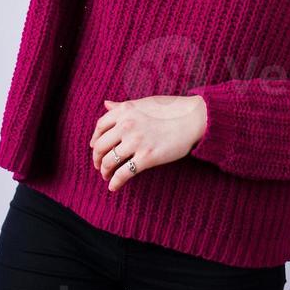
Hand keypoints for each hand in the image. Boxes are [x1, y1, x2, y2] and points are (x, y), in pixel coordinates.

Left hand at [89, 95, 205, 191]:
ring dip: (104, 171)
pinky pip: (123, 173)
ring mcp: (136, 142)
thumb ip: (123, 106)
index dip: (95, 140)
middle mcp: (127, 125)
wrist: (193, 119)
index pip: (100, 126)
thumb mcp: (144, 103)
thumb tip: (106, 104)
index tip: (95, 148)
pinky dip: (115, 182)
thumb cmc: (171, 109)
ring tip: (106, 176)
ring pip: (109, 161)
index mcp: (125, 110)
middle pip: (101, 146)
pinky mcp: (147, 157)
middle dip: (97, 158)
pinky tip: (113, 187)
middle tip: (99, 166)